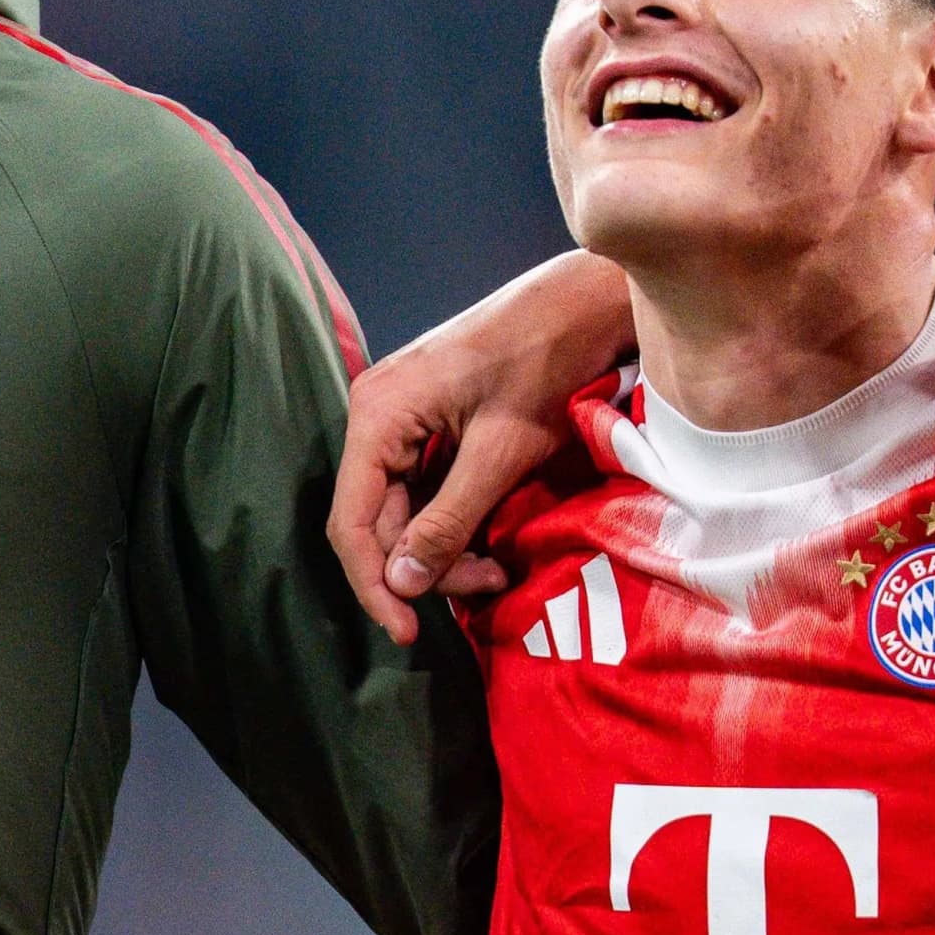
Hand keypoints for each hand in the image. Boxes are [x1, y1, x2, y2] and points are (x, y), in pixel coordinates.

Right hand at [329, 250, 633, 641]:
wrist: (584, 302)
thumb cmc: (544, 364)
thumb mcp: (500, 454)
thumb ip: (448, 521)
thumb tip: (401, 584)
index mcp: (377, 415)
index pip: (351, 521)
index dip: (373, 583)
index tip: (407, 631)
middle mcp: (375, 415)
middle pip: (376, 520)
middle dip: (423, 565)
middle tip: (483, 587)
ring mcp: (401, 417)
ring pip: (402, 509)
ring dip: (442, 548)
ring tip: (494, 567)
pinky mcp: (428, 420)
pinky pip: (423, 487)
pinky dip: (452, 520)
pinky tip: (487, 541)